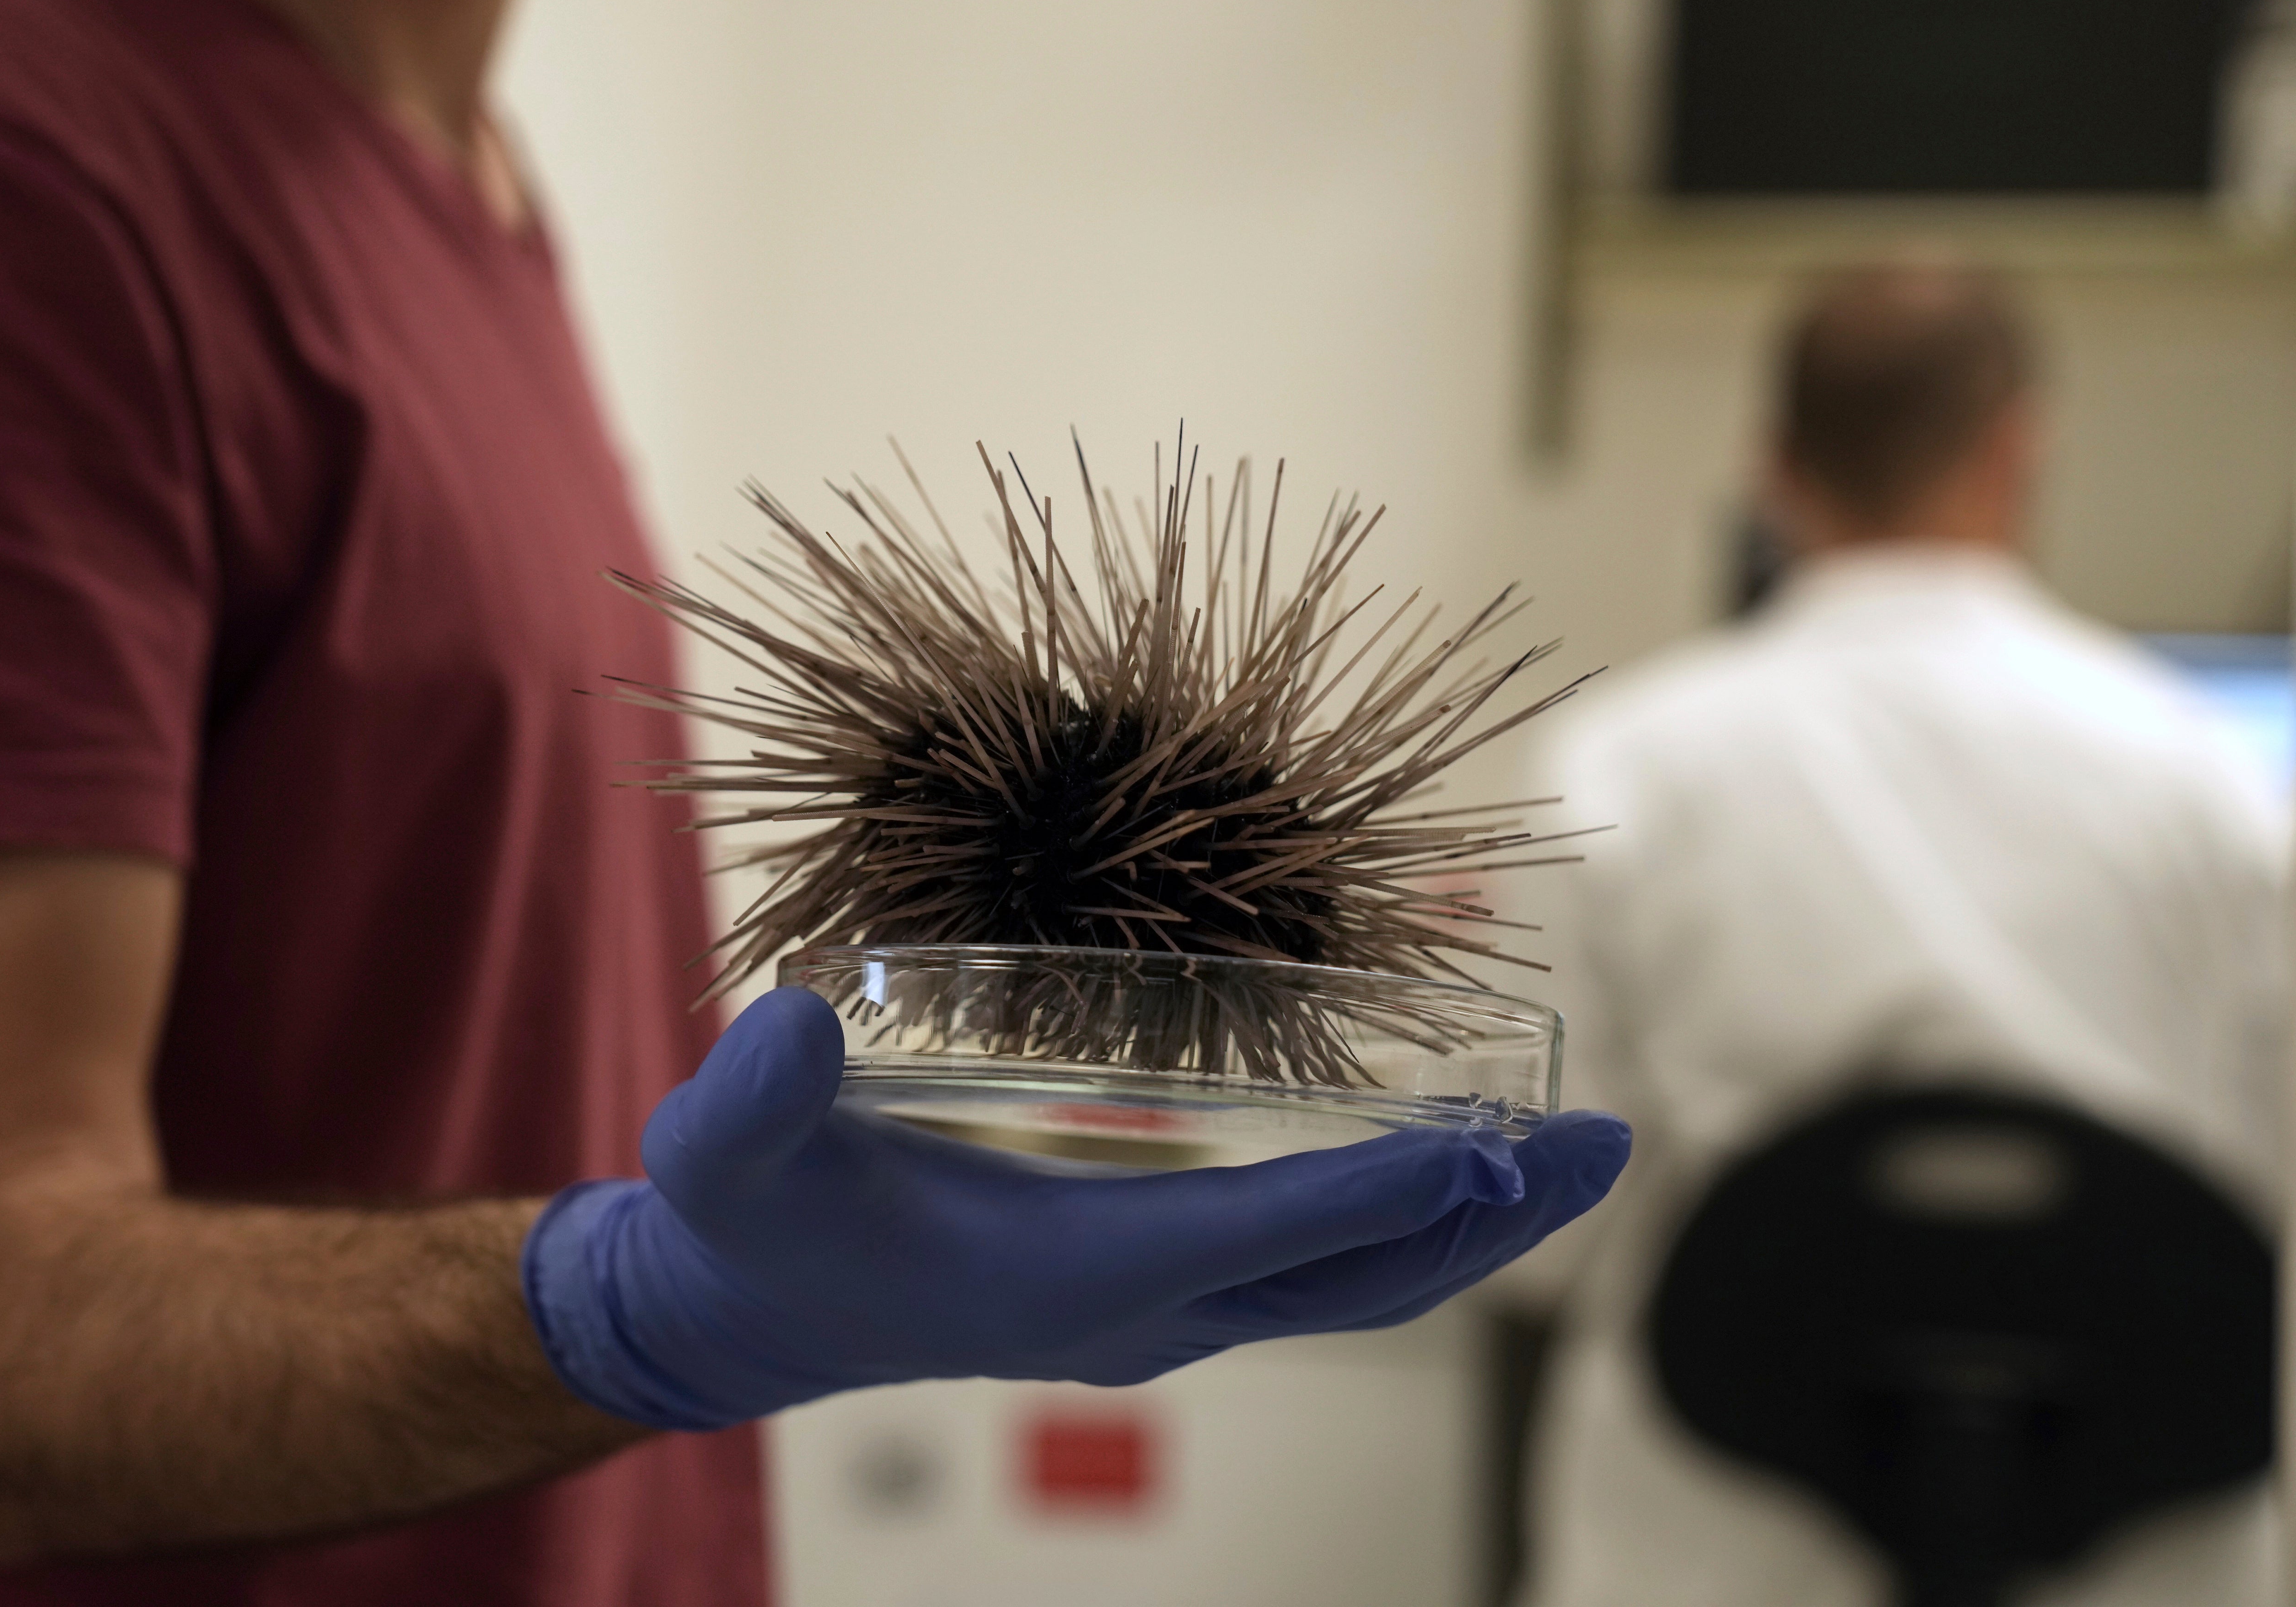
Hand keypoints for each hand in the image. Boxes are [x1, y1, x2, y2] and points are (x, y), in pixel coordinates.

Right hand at [522, 988, 1628, 1429]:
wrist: (747, 1309)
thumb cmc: (754, 1223)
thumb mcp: (729, 1152)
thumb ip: (754, 1093)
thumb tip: (801, 1018)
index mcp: (1070, 1273)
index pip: (1260, 1233)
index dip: (1380, 1191)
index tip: (1491, 1146)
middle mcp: (1140, 1309)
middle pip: (1355, 1285)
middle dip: (1484, 1222)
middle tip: (1601, 1145)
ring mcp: (1155, 1311)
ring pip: (1351, 1287)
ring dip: (1462, 1226)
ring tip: (1563, 1155)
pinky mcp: (1151, 1291)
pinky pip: (1311, 1271)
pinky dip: (1394, 1222)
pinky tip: (1440, 1165)